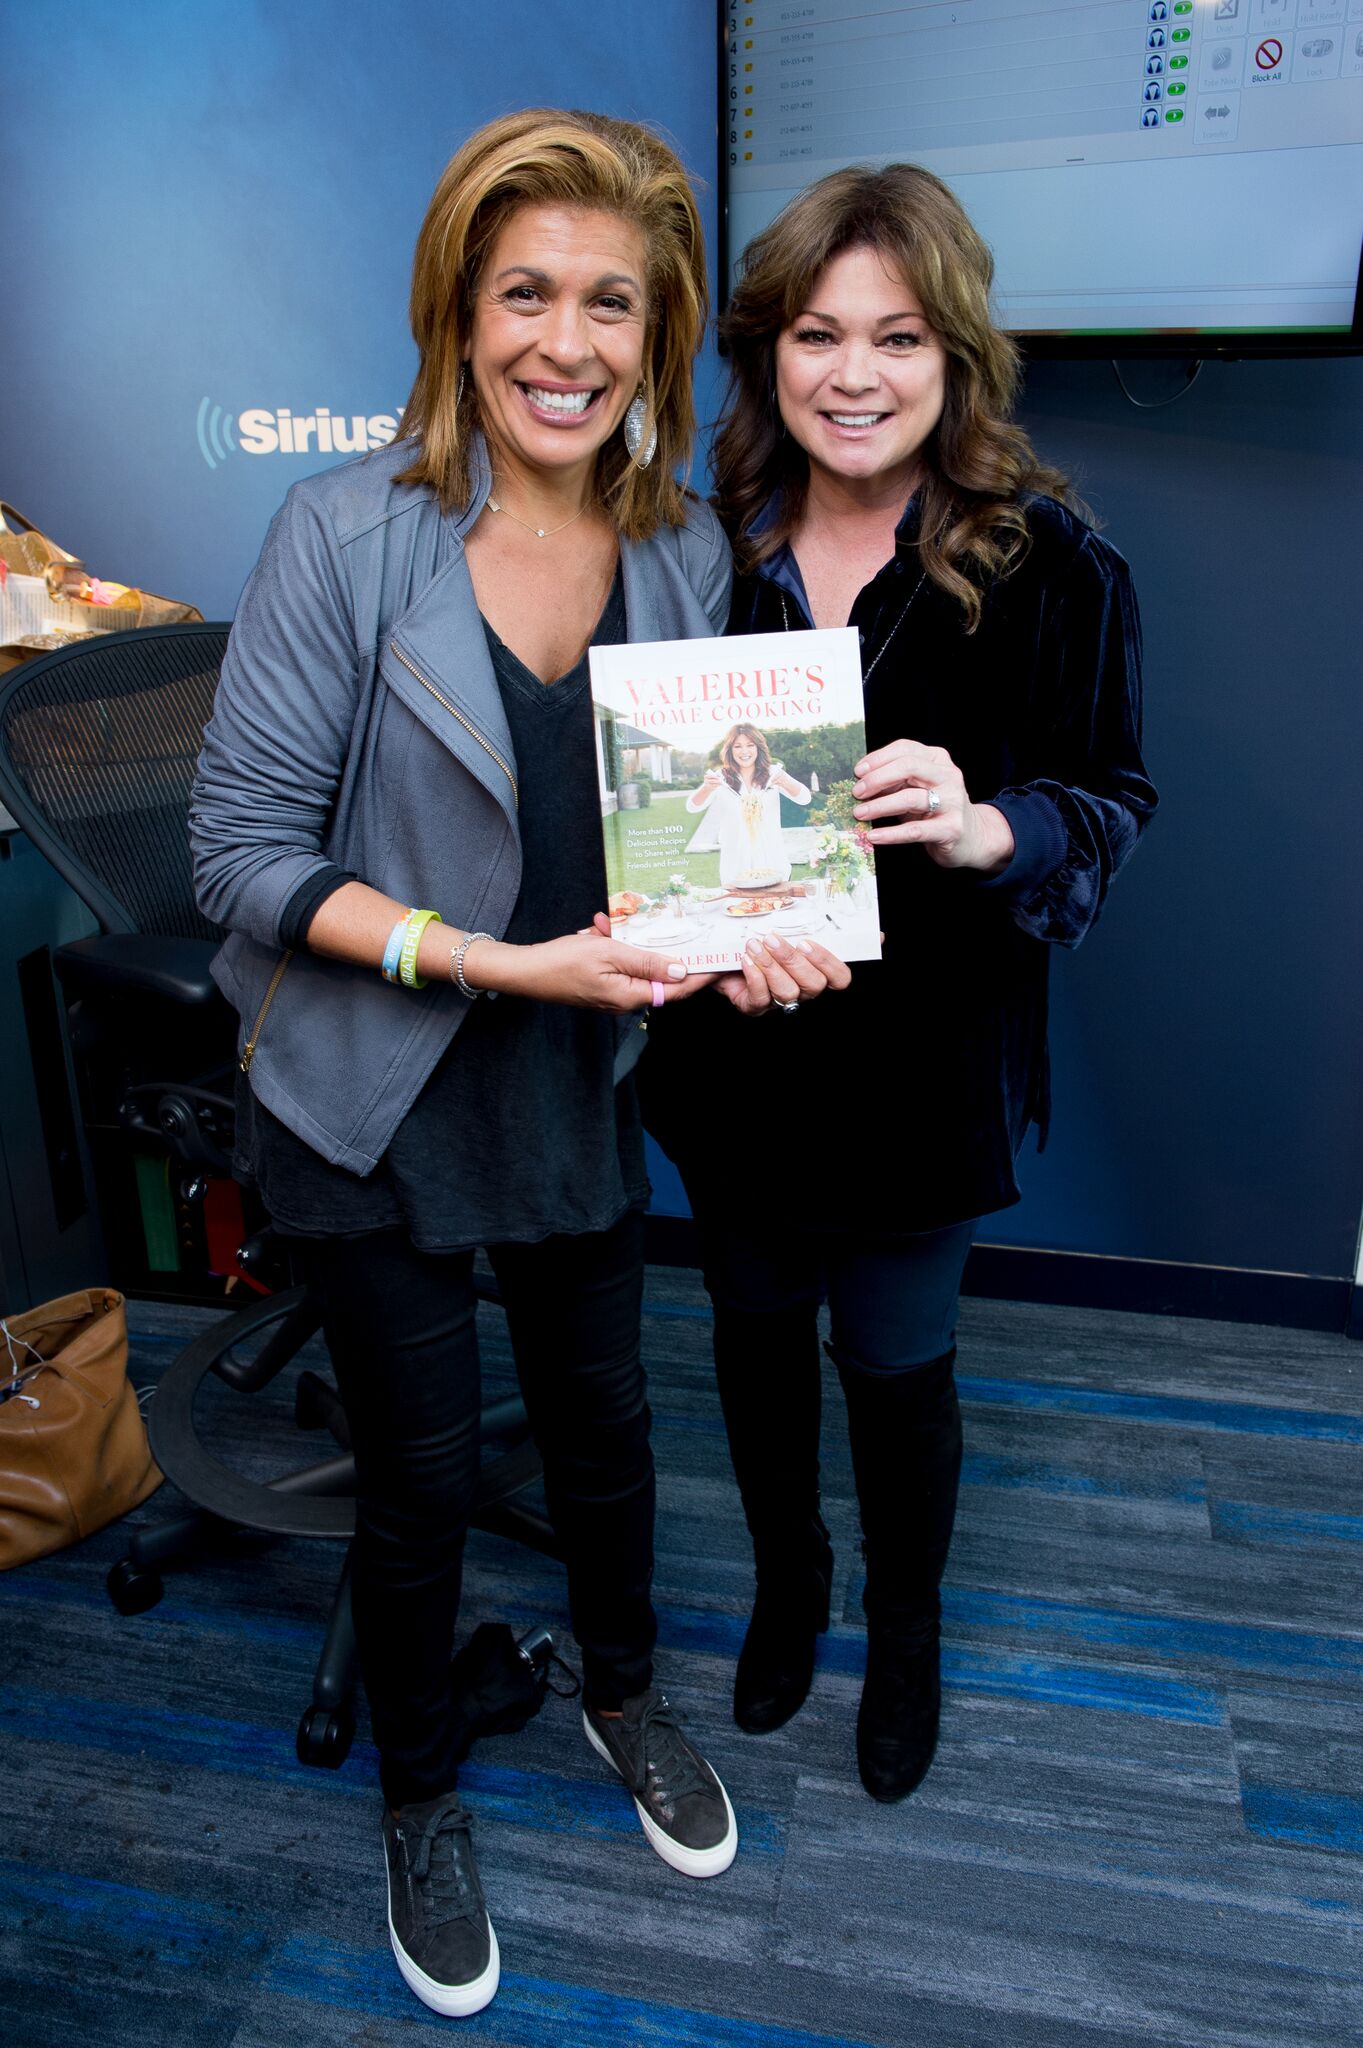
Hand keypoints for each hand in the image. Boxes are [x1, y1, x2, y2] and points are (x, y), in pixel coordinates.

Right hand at [469, 928, 714, 1010]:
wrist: (525, 972)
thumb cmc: (563, 962)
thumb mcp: (609, 954)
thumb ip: (647, 962)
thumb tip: (680, 971)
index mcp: (632, 995)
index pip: (678, 988)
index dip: (701, 975)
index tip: (721, 962)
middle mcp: (626, 999)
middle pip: (659, 977)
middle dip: (661, 949)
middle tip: (676, 928)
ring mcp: (612, 994)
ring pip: (637, 966)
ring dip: (629, 943)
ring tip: (604, 925)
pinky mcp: (601, 985)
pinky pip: (618, 964)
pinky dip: (613, 946)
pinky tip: (595, 930)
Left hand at [715, 931, 851, 1016]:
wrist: (723, 957)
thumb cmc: (756, 942)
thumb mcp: (778, 930)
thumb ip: (793, 926)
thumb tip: (797, 907)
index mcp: (814, 970)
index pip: (839, 977)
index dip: (828, 963)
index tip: (806, 943)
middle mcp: (801, 990)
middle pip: (814, 985)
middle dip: (793, 960)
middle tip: (772, 939)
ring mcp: (779, 1001)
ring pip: (788, 992)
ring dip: (770, 966)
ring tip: (754, 946)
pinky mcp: (756, 1007)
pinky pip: (761, 999)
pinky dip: (754, 977)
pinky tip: (746, 960)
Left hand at [852, 739, 1013, 873]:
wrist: (972, 837)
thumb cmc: (937, 810)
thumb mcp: (917, 788)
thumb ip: (895, 781)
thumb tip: (860, 782)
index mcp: (938, 760)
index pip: (905, 749)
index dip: (878, 758)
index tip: (857, 772)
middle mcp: (948, 776)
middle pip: (908, 767)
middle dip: (877, 779)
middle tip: (857, 793)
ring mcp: (952, 802)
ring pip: (910, 798)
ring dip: (879, 806)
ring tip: (859, 813)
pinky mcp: (951, 828)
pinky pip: (915, 830)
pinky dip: (891, 834)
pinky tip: (873, 836)